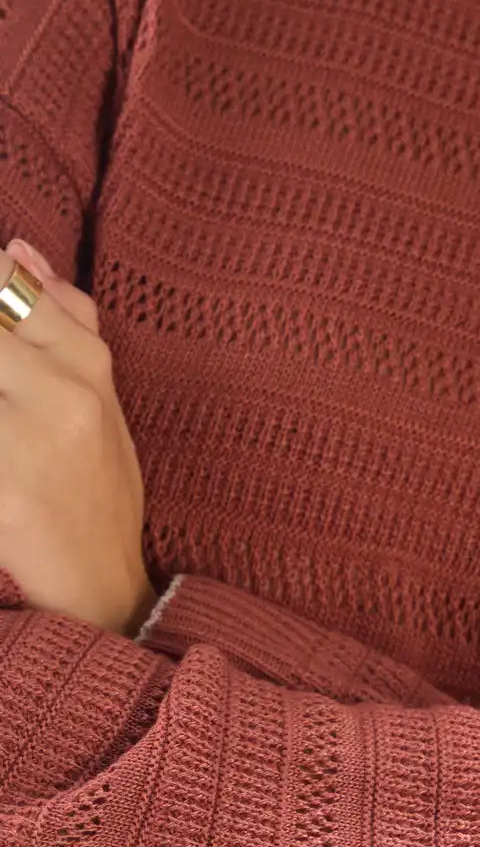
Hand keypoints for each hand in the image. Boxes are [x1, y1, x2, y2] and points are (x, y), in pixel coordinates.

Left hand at [0, 237, 154, 635]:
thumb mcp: (102, 407)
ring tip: (8, 432)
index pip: (9, 286)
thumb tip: (19, 250)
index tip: (3, 351)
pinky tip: (1, 468)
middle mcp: (62, 397)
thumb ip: (68, 327)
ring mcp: (26, 444)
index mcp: (88, 371)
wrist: (103, 596)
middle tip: (7, 403)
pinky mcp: (1, 491)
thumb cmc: (97, 500)